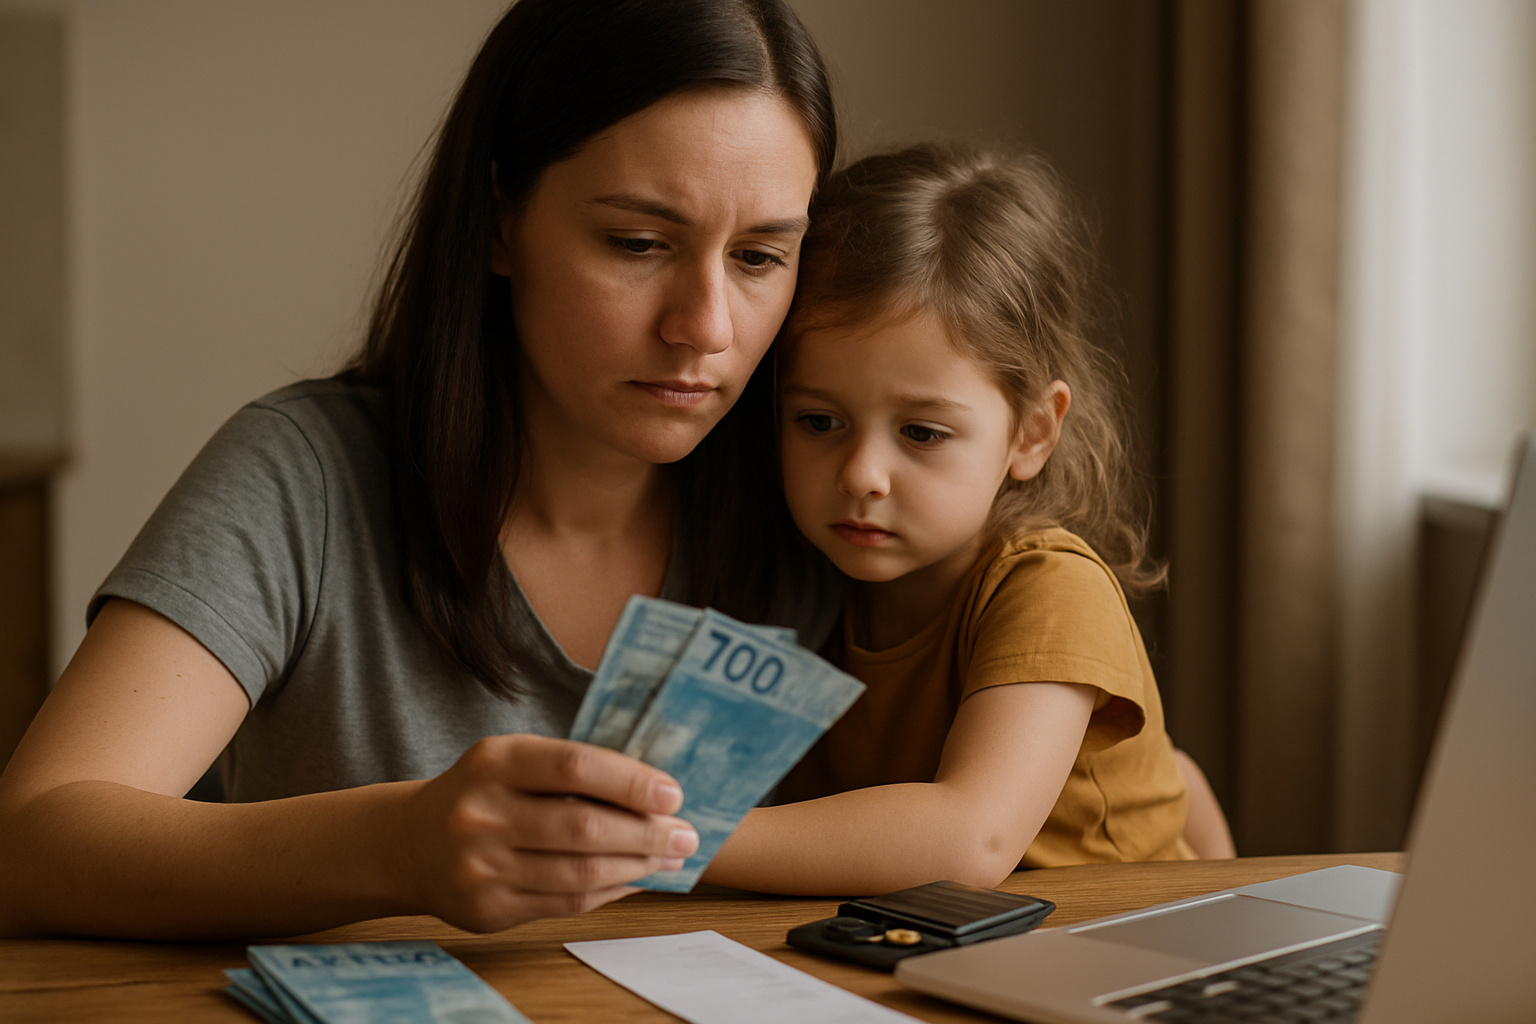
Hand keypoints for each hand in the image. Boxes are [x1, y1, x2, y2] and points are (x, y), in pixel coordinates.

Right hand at [394, 734, 697, 931]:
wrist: (409, 843)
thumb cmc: (482, 793)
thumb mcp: (512, 762)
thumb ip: (570, 770)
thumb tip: (654, 790)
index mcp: (494, 762)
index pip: (574, 766)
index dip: (630, 781)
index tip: (673, 793)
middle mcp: (482, 813)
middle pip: (583, 827)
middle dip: (646, 832)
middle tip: (686, 834)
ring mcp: (481, 866)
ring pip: (579, 872)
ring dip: (637, 866)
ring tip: (670, 858)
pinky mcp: (487, 908)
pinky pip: (564, 902)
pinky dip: (609, 891)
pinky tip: (634, 878)